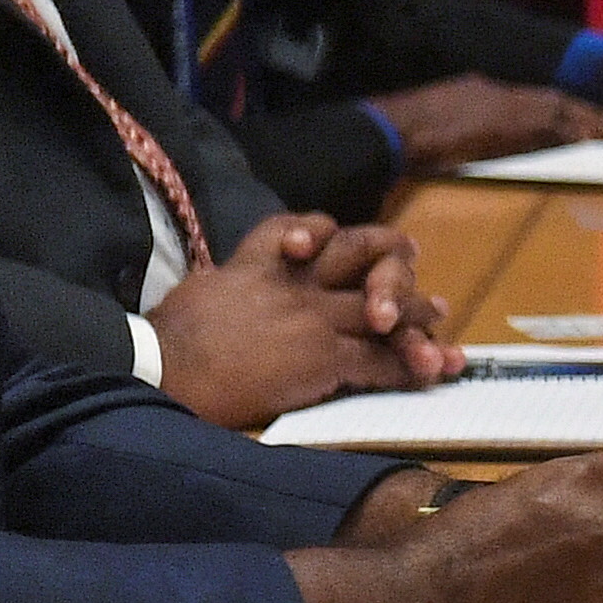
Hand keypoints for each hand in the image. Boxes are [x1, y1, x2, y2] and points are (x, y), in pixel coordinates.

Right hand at [146, 216, 464, 427]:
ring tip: (439, 320)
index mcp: (261, 259)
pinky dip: (407, 369)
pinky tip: (425, 374)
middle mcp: (298, 280)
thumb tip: (225, 281)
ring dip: (417, 319)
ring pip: (384, 309)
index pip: (307, 227)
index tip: (333, 238)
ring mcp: (314, 317)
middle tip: (415, 265)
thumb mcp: (201, 288)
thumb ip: (230, 279)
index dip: (327, 232)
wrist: (164, 370)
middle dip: (394, 264)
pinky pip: (379, 361)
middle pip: (363, 255)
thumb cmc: (169, 339)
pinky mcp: (323, 357)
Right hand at [371, 74, 602, 181]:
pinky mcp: (496, 127)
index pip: (531, 100)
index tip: (586, 118)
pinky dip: (563, 132)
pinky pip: (539, 129)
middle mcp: (494, 93)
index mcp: (480, 90)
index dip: (562, 110)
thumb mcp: (438, 121)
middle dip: (583, 113)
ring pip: (552, 112)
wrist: (390, 130)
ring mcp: (497, 108)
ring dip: (584, 122)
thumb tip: (472, 139)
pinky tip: (585, 138)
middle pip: (549, 102)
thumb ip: (462, 124)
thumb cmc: (402, 132)